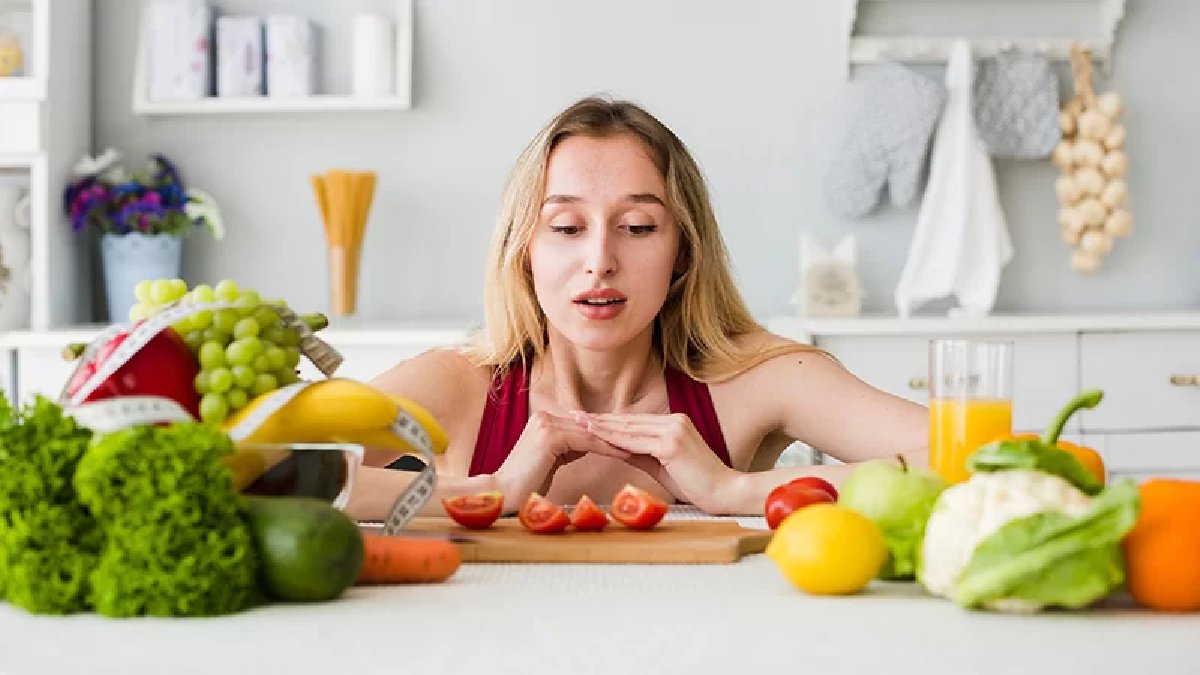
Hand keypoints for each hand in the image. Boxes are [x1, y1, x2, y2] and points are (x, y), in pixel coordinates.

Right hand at [492, 410, 628, 509]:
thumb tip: (588, 444)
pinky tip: (624, 453)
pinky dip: (607, 448)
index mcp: (545, 420)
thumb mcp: (552, 460)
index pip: (584, 426)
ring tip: (639, 447)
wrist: (503, 493)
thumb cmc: (527, 484)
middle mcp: (545, 417)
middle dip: (616, 435)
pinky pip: (586, 441)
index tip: (630, 441)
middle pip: (589, 426)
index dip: (608, 434)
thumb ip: (567, 449)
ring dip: (616, 441)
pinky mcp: (550, 436)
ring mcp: (546, 424)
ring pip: (591, 432)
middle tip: (642, 441)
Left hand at [578, 412, 739, 513]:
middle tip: (573, 415)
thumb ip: (642, 454)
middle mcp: (673, 420)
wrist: (725, 492)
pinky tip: (597, 437)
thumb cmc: (697, 484)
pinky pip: (636, 442)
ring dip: (602, 426)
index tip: (586, 420)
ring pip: (629, 428)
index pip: (634, 421)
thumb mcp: (664, 465)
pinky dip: (614, 439)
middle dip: (600, 419)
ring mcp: (673, 430)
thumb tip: (618, 449)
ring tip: (579, 423)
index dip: (609, 421)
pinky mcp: (671, 444)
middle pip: (628, 420)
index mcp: (674, 423)